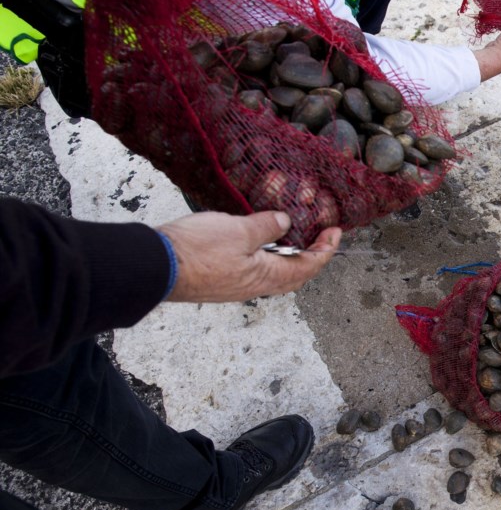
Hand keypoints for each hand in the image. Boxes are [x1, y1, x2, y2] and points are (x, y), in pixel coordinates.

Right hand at [157, 211, 341, 302]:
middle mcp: (254, 286)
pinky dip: (265, 254)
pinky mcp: (220, 279)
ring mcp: (236, 285)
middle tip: (320, 236)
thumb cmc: (196, 250)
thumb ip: (266, 226)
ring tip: (293, 235)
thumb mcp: (239, 230)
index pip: (308, 266)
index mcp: (266, 276)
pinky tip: (259, 240)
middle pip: (293, 274)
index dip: (325, 249)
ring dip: (287, 254)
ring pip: (273, 272)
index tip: (336, 231)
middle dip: (311, 255)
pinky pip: (253, 269)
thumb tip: (286, 223)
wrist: (154, 266)